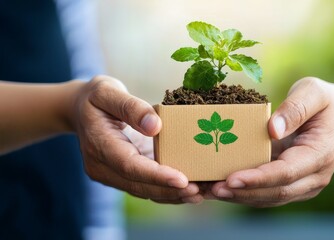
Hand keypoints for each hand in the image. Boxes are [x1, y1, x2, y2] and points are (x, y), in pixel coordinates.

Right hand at [71, 75, 202, 203]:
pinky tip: (192, 190)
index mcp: (99, 145)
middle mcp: (103, 167)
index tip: (182, 180)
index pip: (130, 166)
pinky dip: (169, 191)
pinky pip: (146, 187)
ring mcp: (111, 175)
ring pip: (145, 191)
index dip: (156, 175)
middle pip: (139, 185)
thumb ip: (130, 107)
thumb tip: (155, 125)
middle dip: (171, 190)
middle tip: (201, 191)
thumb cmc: (95, 97)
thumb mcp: (107, 91)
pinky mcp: (122, 176)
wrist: (79, 110)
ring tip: (202, 193)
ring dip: (174, 195)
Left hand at [207, 77, 333, 206]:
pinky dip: (243, 193)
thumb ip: (295, 108)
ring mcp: (304, 185)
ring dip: (239, 197)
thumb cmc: (323, 102)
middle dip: (243, 192)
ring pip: (269, 197)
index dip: (259, 178)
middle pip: (276, 192)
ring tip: (210, 191)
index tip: (232, 179)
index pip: (287, 172)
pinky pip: (266, 193)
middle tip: (213, 189)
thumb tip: (271, 129)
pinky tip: (219, 188)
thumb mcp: (313, 93)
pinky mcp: (292, 185)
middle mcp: (314, 176)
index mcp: (320, 154)